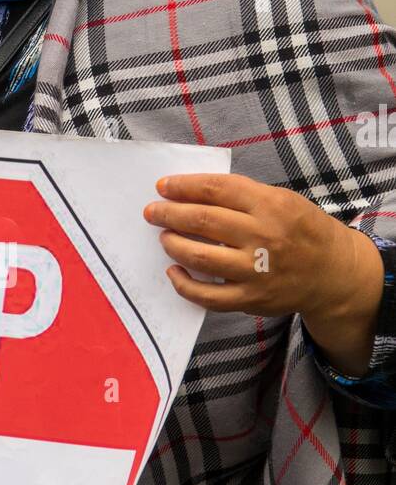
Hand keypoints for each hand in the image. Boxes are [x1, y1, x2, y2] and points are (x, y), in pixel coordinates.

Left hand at [143, 173, 383, 374]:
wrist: (333, 272)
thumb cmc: (302, 231)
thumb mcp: (282, 200)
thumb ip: (244, 196)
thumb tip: (194, 192)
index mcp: (270, 205)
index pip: (217, 190)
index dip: (185, 186)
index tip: (164, 187)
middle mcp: (262, 236)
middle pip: (203, 220)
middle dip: (170, 213)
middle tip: (152, 211)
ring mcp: (255, 270)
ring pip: (200, 256)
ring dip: (173, 244)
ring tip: (164, 237)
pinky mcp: (250, 298)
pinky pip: (207, 295)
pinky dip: (184, 283)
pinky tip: (174, 271)